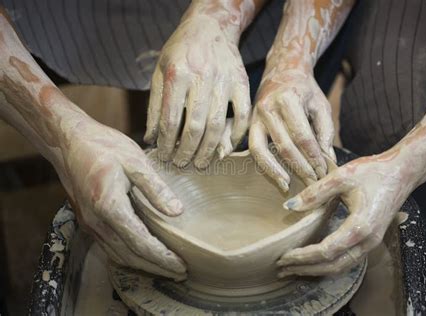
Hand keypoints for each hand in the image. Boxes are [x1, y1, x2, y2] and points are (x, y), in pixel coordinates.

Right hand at [61, 119, 186, 280]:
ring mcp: (90, 224)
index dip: (162, 258)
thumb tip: (177, 211)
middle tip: (180, 273)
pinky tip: (141, 256)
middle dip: (156, 267)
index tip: (181, 266)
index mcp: (110, 207)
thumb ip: (155, 188)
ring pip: (118, 255)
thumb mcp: (134, 161)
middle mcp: (97, 222)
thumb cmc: (102, 147)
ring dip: (143, 265)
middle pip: (130, 256)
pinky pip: (109, 248)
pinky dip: (128, 257)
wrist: (69, 142)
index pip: (141, 243)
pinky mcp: (88, 221)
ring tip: (166, 268)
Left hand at [144, 14, 250, 168]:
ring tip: (200, 163)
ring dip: (208, 150)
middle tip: (182, 164)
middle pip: (194, 127)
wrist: (210, 26)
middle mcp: (201, 77)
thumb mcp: (160, 72)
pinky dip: (236, 135)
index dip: (166, 143)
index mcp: (177, 74)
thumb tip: (151, 139)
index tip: (164, 156)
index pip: (169, 119)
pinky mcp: (242, 82)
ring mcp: (224, 81)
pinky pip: (242, 115)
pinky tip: (226, 148)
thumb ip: (154, 106)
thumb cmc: (181, 50)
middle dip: (186, 151)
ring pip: (217, 125)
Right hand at [250, 69, 335, 190]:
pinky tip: (277, 178)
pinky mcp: (249, 125)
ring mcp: (255, 117)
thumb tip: (328, 160)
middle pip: (284, 146)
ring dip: (276, 172)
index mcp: (288, 99)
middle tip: (313, 184)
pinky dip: (264, 166)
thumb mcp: (321, 105)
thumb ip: (325, 131)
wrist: (282, 71)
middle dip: (300, 168)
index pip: (302, 135)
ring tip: (288, 186)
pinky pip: (254, 150)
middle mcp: (268, 108)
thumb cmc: (305, 90)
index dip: (314, 157)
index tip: (324, 171)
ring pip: (262, 150)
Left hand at [277, 150, 412, 276]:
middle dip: (306, 269)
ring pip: (341, 267)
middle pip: (333, 266)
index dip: (303, 257)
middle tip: (282, 268)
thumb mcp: (341, 177)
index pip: (326, 251)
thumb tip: (289, 206)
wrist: (402, 172)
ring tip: (294, 268)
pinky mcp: (371, 240)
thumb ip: (315, 192)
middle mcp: (368, 241)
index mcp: (360, 227)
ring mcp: (371, 243)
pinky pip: (348, 260)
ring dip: (317, 270)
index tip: (283, 257)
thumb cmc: (373, 172)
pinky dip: (329, 265)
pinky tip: (314, 261)